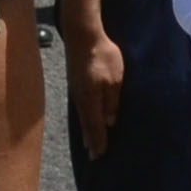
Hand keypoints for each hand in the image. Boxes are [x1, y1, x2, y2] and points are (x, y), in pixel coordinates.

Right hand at [64, 18, 126, 160]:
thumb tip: (110, 122)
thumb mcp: (115, 79)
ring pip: (82, 116)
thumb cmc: (102, 56)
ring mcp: (76, 90)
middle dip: (91, 140)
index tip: (100, 156)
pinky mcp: (75, 83)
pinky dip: (84, 118)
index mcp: (90, 100)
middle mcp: (81, 99)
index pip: (95, 126)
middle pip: (86, 124)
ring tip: (89, 142)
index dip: (98, 141)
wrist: (82, 35)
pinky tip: (85, 118)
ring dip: (87, 130)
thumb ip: (112, 101)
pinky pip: (81, 107)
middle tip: (93, 156)